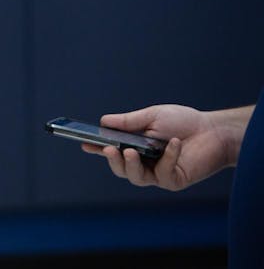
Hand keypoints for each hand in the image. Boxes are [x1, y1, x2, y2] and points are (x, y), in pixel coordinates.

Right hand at [81, 104, 230, 190]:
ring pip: (136, 178)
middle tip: (108, 150)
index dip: (96, 148)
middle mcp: (144, 162)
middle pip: (121, 169)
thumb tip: (103, 122)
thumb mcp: (152, 116)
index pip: (112, 150)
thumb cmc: (182, 122)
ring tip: (129, 152)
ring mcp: (158, 173)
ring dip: (130, 166)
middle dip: (112, 161)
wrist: (214, 131)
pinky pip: (164, 173)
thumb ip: (128, 122)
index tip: (83, 143)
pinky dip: (168, 157)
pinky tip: (174, 143)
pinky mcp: (174, 180)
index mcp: (135, 145)